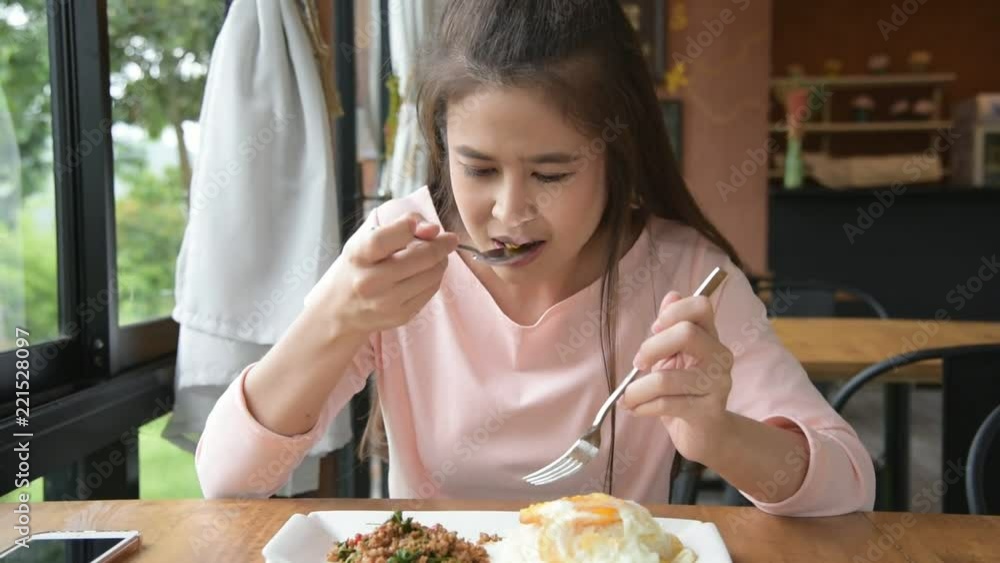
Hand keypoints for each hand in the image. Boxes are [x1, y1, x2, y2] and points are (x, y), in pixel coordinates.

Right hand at [306, 212, 458, 336]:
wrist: (340, 308)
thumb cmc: (359, 265)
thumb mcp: (367, 238)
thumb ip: (400, 226)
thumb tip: (434, 229)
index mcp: (358, 256)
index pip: (383, 240)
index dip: (406, 228)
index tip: (419, 224)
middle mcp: (370, 282)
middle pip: (420, 258)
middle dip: (441, 245)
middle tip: (449, 239)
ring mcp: (386, 302)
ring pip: (432, 275)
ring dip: (441, 261)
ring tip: (436, 256)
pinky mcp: (400, 316)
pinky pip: (431, 291)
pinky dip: (435, 277)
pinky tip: (427, 272)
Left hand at [621, 291, 734, 463]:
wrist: (705, 434)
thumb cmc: (684, 390)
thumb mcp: (674, 356)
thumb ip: (671, 328)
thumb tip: (672, 295)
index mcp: (711, 336)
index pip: (701, 305)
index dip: (673, 312)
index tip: (654, 329)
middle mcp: (720, 356)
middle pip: (687, 333)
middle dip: (652, 347)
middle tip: (638, 364)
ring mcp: (718, 384)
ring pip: (667, 379)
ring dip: (636, 390)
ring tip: (627, 397)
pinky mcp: (708, 412)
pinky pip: (666, 404)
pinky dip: (642, 406)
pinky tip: (635, 409)